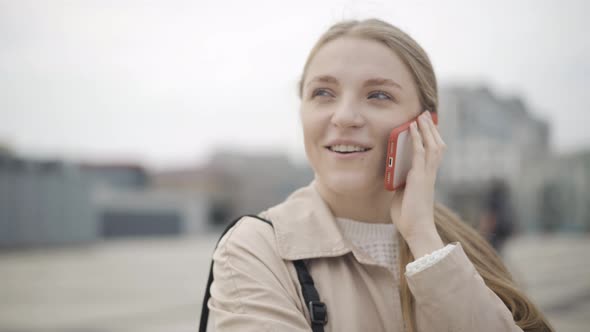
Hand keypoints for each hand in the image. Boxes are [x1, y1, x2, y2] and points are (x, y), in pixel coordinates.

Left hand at [390, 111, 446, 257]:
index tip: (427, 125)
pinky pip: (420, 153)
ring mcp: (427, 175)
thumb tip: (392, 173)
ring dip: (427, 129)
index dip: (431, 138)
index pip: (432, 153)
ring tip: (422, 115)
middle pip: (436, 145)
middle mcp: (430, 174)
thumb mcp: (401, 194)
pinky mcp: (420, 177)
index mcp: (427, 177)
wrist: (416, 230)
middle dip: (431, 129)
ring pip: (432, 145)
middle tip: (426, 114)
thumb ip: (400, 182)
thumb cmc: (408, 216)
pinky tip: (413, 128)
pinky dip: (417, 139)